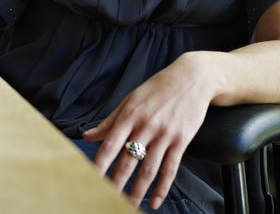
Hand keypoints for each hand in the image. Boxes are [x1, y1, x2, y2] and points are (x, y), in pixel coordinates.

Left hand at [81, 52, 217, 209]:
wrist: (192, 78)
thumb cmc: (158, 88)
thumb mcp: (130, 100)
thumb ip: (109, 121)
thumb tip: (87, 136)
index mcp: (130, 115)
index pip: (111, 144)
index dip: (100, 163)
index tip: (91, 178)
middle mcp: (146, 126)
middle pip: (128, 160)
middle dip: (116, 182)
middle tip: (106, 198)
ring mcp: (165, 134)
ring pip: (149, 169)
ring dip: (138, 190)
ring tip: (128, 205)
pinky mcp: (181, 140)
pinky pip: (170, 168)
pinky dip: (162, 187)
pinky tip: (155, 200)